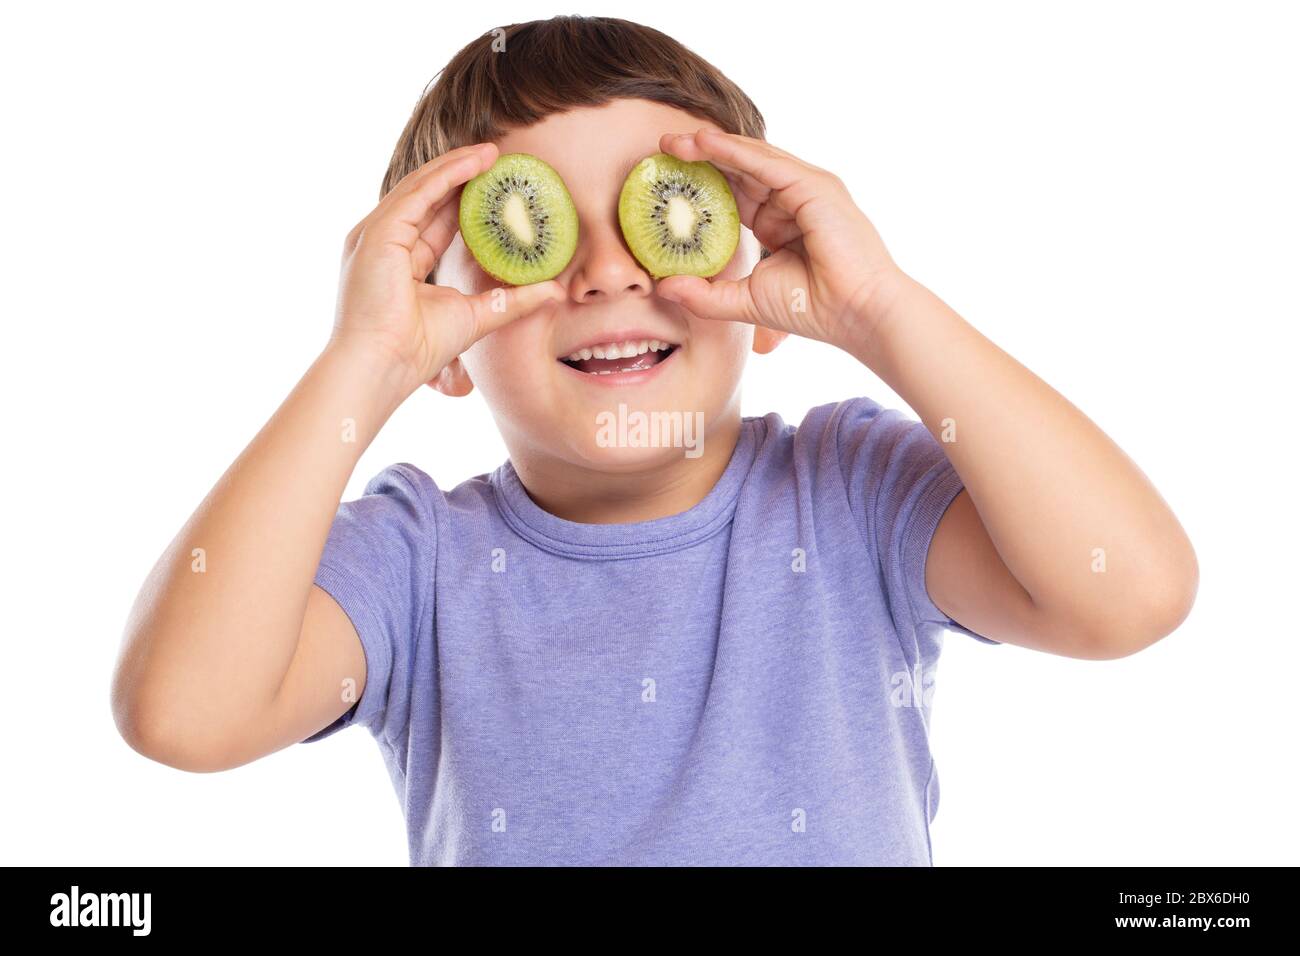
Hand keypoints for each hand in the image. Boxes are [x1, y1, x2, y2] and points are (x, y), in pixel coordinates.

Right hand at [329, 142, 565, 395]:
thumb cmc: (417, 350)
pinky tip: (474, 164)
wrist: (383, 367)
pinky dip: (446, 175)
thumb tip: (553, 290)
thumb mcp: (478, 315)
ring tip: (492, 153)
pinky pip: (418, 192)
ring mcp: (376, 236)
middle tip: (498, 158)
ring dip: (457, 166)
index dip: (465, 201)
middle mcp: (384, 243)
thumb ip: (513, 300)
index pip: (434, 220)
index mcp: (399, 261)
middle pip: (426, 197)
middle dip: (462, 176)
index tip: (497, 186)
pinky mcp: (378, 233)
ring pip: (421, 187)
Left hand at [654, 128, 904, 351]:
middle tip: (661, 146)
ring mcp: (806, 189)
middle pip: (740, 169)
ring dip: (711, 147)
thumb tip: (662, 287)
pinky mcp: (814, 186)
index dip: (701, 182)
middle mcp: (793, 200)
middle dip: (700, 156)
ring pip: (751, 159)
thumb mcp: (745, 300)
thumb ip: (705, 294)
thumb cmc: (813, 310)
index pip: (736, 192)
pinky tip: (703, 144)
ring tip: (674, 140)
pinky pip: (765, 163)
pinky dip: (733, 151)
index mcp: (779, 222)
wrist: (857, 314)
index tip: (665, 178)